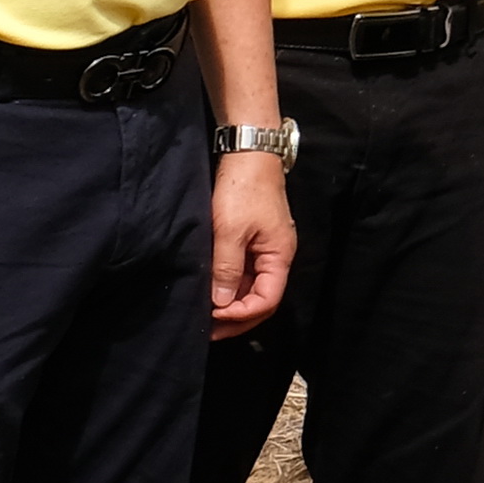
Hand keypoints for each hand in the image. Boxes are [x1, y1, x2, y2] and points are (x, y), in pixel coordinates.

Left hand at [209, 151, 296, 340]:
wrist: (249, 153)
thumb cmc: (243, 190)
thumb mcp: (230, 231)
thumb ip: (226, 269)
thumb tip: (221, 303)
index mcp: (279, 256)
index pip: (267, 300)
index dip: (241, 314)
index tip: (213, 316)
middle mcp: (276, 256)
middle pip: (262, 299)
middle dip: (236, 318)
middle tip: (207, 329)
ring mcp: (265, 249)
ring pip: (251, 288)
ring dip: (231, 304)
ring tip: (204, 314)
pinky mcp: (253, 240)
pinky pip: (244, 274)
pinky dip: (228, 287)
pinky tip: (210, 291)